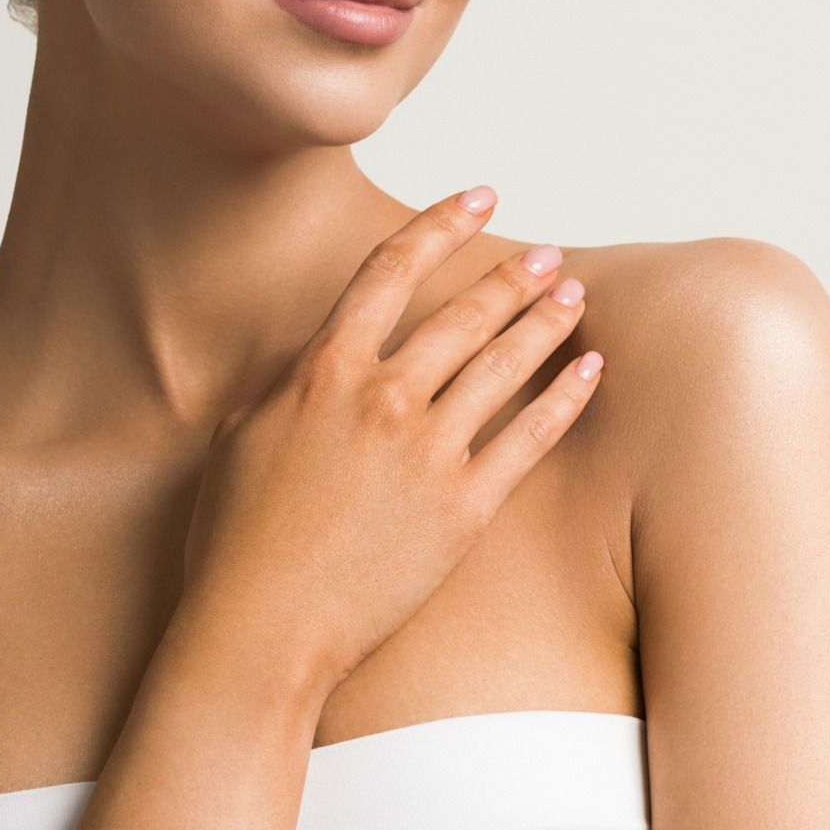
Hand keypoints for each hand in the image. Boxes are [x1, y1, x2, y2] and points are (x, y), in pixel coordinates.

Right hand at [173, 186, 601, 703]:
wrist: (263, 631)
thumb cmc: (237, 542)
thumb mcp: (244, 437)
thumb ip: (293, 385)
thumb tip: (323, 356)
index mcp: (322, 372)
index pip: (390, 272)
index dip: (440, 226)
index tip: (478, 198)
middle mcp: (381, 397)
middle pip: (463, 315)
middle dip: (514, 279)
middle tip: (551, 258)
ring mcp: (428, 451)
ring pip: (503, 364)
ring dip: (546, 322)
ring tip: (576, 295)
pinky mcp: (465, 507)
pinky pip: (530, 437)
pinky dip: (567, 397)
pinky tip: (592, 368)